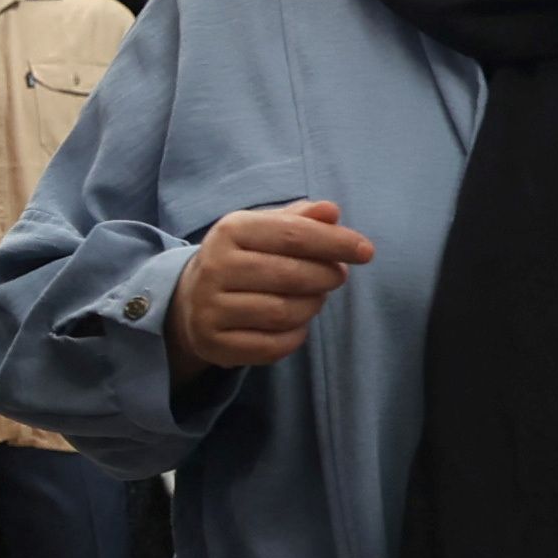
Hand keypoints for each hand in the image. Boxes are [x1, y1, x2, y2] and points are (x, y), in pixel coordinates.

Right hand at [169, 201, 377, 376]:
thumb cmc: (243, 259)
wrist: (191, 300)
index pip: (293, 234)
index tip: (366, 251)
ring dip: (312, 307)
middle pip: (291, 275)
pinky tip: (296, 324)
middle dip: (325, 277)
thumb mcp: (264, 230)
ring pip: (283, 313)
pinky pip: (272, 346)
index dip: (335, 243)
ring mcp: (210, 308)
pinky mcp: (214, 343)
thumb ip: (300, 220)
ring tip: (314, 298)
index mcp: (230, 230)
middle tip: (336, 276)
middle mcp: (214, 267)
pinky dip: (296, 336)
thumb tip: (331, 212)